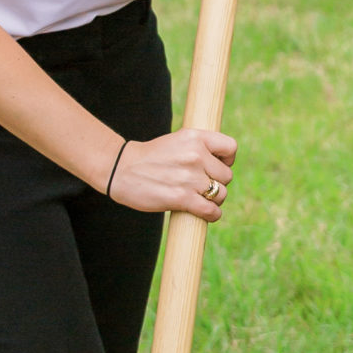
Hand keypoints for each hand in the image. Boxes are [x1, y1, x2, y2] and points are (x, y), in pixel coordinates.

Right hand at [109, 126, 236, 219]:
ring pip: (221, 194)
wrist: (121, 168)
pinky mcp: (182, 198)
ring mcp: (189, 177)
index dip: (227, 160)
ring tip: (199, 199)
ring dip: (213, 200)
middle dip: (217, 183)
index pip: (231, 148)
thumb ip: (199, 148)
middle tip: (201, 186)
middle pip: (226, 176)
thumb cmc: (150, 158)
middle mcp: (195, 155)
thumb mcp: (177, 141)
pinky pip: (211, 210)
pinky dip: (212, 215)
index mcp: (195, 137)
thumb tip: (223, 166)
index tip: (216, 167)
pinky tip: (206, 214)